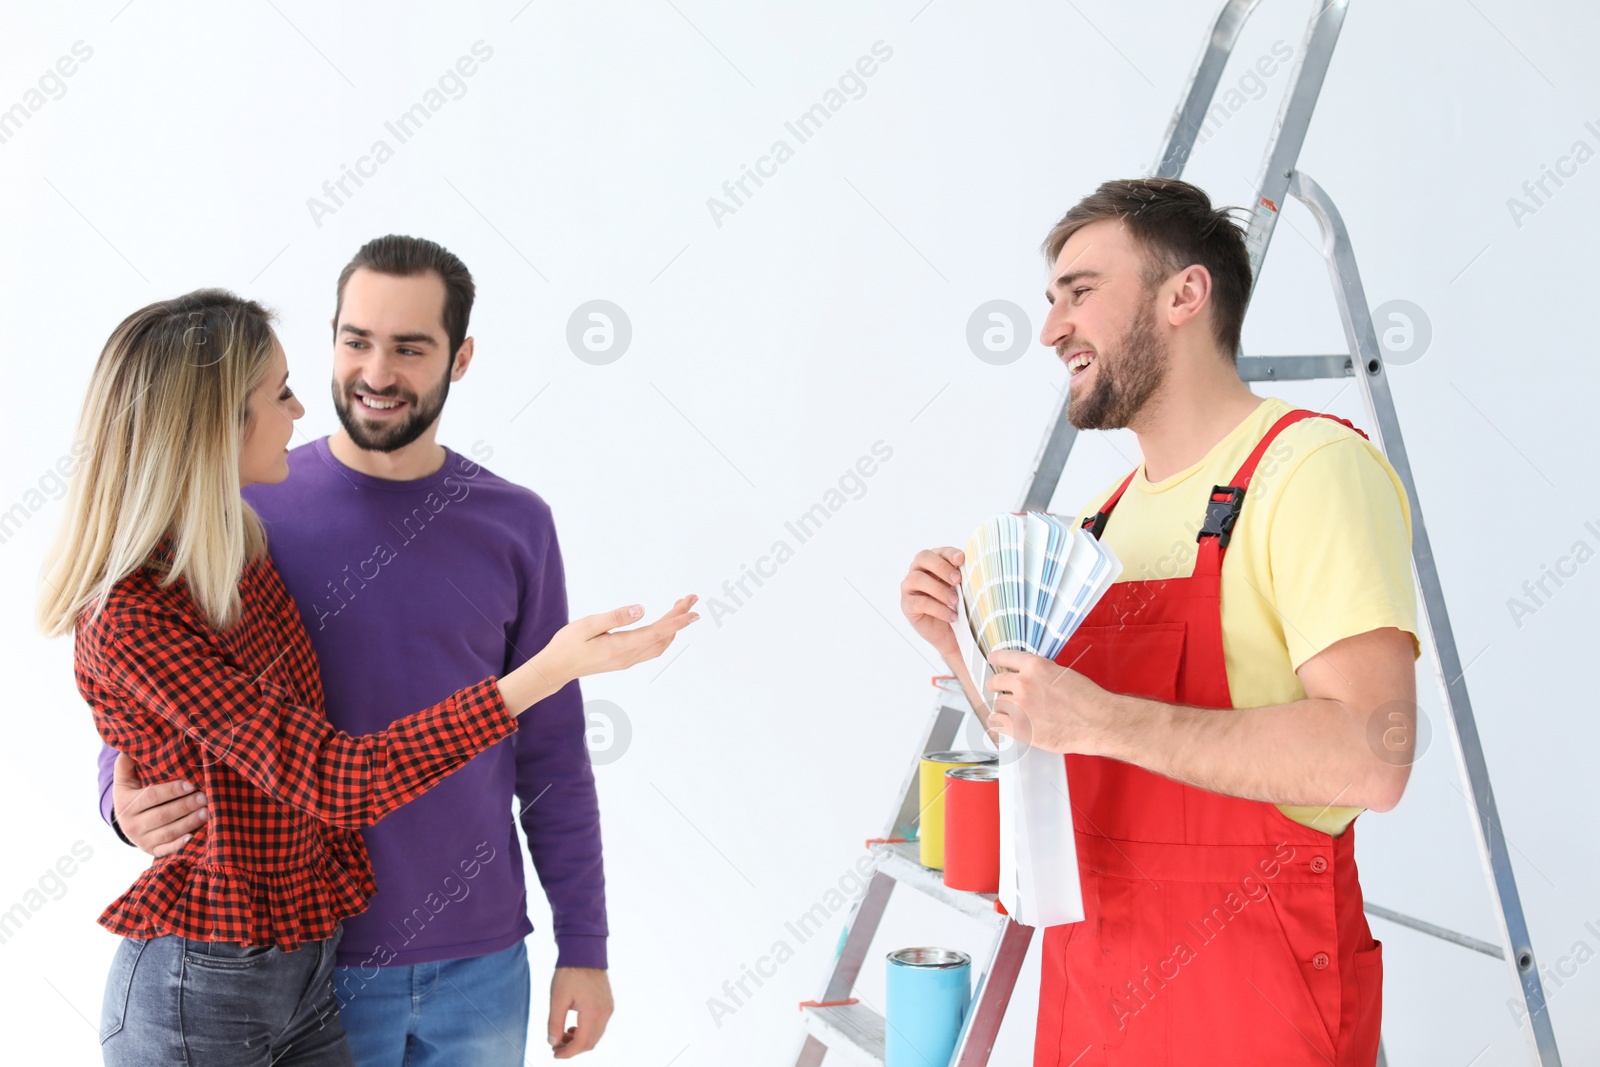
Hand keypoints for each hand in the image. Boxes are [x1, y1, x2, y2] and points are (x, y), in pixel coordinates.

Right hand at [112, 753, 206, 856]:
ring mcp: (142, 840)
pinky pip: (167, 849)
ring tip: (207, 812)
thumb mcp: (125, 779)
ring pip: (168, 832)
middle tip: (205, 797)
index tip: (191, 784)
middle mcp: (132, 825)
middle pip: (163, 815)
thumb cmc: (133, 794)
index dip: (172, 790)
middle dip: (186, 806)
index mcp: (126, 804)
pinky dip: (180, 844)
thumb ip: (126, 763)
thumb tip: (129, 746)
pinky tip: (194, 836)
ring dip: (189, 822)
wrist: (128, 822)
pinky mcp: (152, 851)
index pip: (151, 797)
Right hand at [548, 596, 698, 681]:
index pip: (656, 632)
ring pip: (659, 644)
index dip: (677, 621)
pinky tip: (664, 626)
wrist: (556, 668)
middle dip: (679, 618)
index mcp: (621, 647)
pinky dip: (663, 635)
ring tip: (679, 608)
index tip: (693, 612)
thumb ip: (615, 617)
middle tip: (690, 600)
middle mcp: (628, 656)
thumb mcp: (588, 625)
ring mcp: (627, 660)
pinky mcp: (624, 660)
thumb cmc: (567, 645)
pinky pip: (652, 649)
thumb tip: (641, 609)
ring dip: (673, 628)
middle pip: (662, 637)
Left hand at [548, 966, 612, 1058]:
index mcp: (593, 1012)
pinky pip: (599, 1026)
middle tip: (556, 1046)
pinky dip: (587, 1031)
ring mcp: (608, 1008)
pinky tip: (574, 1026)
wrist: (585, 952)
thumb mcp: (557, 999)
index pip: (581, 1043)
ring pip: (595, 1036)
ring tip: (563, 1035)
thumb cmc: (570, 973)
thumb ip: (554, 1023)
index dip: (567, 1052)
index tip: (554, 1053)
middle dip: (573, 1049)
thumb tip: (552, 1042)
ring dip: (580, 1041)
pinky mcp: (608, 1004)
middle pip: (590, 1043)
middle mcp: (605, 1013)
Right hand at [899, 547, 964, 659]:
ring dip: (939, 589)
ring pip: (917, 578)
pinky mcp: (907, 605)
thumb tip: (977, 568)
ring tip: (955, 601)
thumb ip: (964, 578)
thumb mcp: (964, 590)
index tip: (962, 559)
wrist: (950, 633)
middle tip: (957, 580)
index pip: (939, 551)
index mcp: (934, 563)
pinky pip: (919, 602)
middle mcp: (918, 571)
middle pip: (923, 557)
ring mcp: (909, 587)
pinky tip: (952, 616)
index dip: (949, 553)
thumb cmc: (956, 606)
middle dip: (942, 567)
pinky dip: (938, 609)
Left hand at [984, 650, 1115, 755]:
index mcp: (1035, 666)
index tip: (992, 660)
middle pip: (995, 682)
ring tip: (1015, 713)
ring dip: (1003, 708)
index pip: (1005, 657)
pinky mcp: (1018, 727)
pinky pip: (996, 723)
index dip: (996, 659)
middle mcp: (1023, 683)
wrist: (1097, 722)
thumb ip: (1040, 674)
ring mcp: (1019, 706)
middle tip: (999, 691)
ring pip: (997, 704)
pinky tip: (1006, 724)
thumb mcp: (1061, 673)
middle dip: (996, 686)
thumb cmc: (1087, 700)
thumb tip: (1027, 678)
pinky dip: (1000, 724)